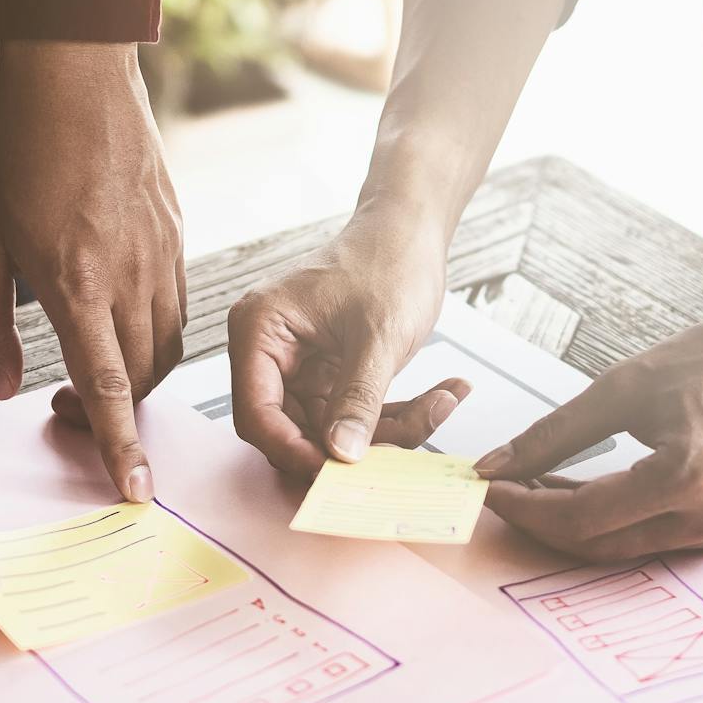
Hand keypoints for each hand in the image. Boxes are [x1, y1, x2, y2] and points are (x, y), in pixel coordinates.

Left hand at [0, 41, 184, 501]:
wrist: (78, 76)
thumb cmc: (17, 152)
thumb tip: (3, 387)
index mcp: (76, 285)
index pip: (105, 386)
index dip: (118, 446)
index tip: (135, 490)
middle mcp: (129, 279)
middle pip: (140, 379)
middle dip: (116, 416)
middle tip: (69, 414)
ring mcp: (162, 258)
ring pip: (166, 348)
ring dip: (136, 378)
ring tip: (95, 371)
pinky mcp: (178, 238)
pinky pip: (177, 308)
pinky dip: (154, 335)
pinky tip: (119, 322)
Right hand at [229, 205, 468, 472]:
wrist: (411, 232)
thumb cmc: (387, 260)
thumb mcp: (378, 335)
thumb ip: (358, 398)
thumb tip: (341, 456)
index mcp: (259, 332)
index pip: (256, 414)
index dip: (293, 449)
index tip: (337, 470)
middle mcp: (268, 354)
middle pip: (294, 431)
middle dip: (353, 444)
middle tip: (405, 442)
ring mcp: (299, 370)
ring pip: (331, 432)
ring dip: (389, 431)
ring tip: (444, 402)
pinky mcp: (329, 379)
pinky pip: (355, 417)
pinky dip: (399, 416)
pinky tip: (445, 394)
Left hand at [476, 268, 702, 558]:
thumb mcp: (624, 385)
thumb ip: (553, 434)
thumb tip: (492, 467)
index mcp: (689, 476)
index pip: (583, 517)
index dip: (526, 507)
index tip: (487, 487)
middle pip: (600, 544)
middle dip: (542, 523)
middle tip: (501, 493)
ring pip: (624, 548)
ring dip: (574, 525)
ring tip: (533, 490)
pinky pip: (653, 538)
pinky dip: (612, 522)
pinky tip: (579, 494)